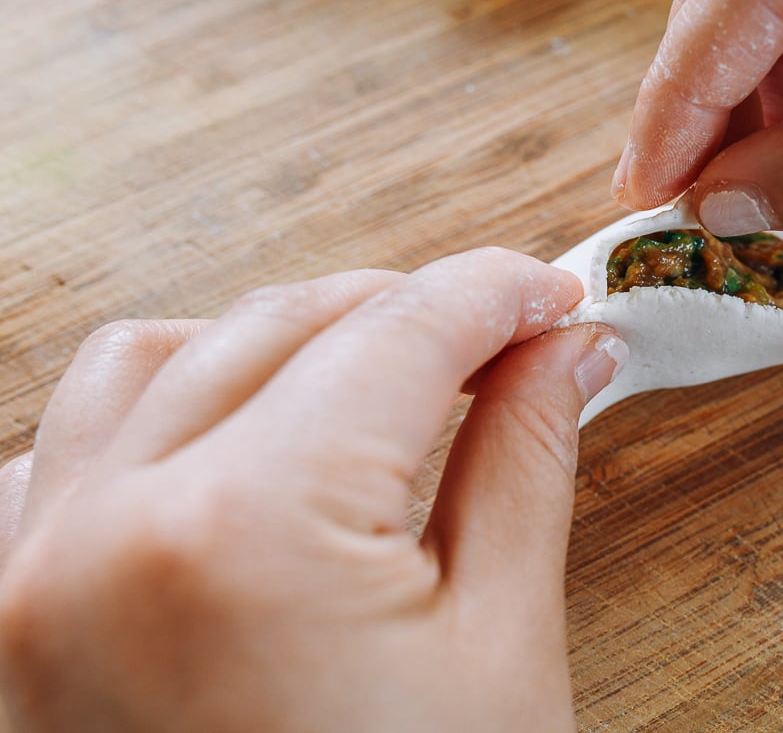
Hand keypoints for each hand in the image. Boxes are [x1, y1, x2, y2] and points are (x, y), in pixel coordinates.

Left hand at [0, 249, 625, 732]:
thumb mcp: (500, 649)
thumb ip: (525, 462)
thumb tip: (564, 351)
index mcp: (248, 535)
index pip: (399, 333)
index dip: (494, 296)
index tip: (549, 297)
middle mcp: (107, 536)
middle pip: (282, 324)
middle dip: (408, 313)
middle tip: (501, 343)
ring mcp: (29, 582)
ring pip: (152, 357)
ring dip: (274, 341)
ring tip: (375, 380)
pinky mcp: (3, 626)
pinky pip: (55, 453)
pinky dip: (154, 412)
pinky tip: (235, 440)